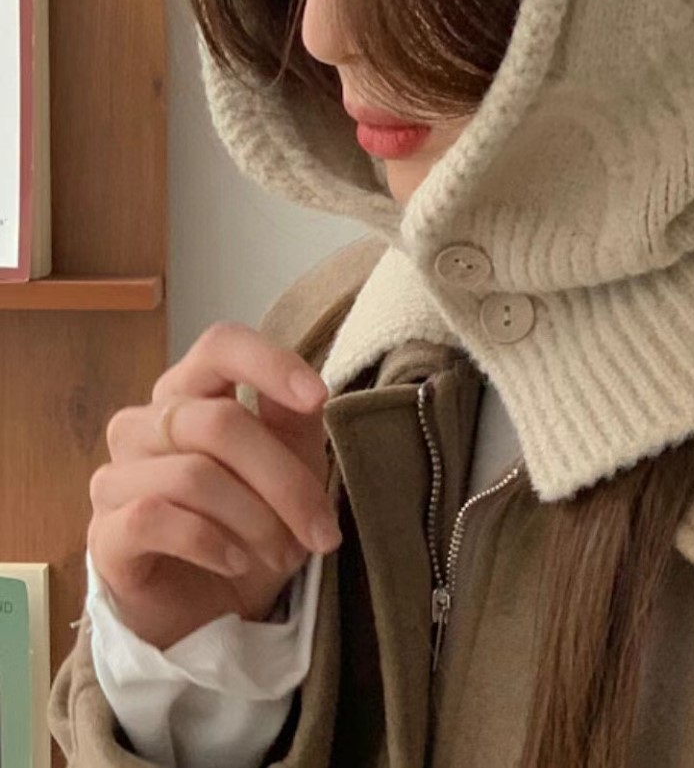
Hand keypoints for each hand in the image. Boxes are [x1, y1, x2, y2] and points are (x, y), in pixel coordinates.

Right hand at [86, 320, 342, 650]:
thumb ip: (294, 421)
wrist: (211, 617)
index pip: (221, 346)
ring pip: (194, 474)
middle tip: (320, 530)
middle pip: (220, 422)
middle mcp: (145, 424)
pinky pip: (154, 518)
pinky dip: (210, 542)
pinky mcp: (104, 534)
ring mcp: (117, 477)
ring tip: (284, 554)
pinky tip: (236, 563)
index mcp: (191, 393)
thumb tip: (309, 391)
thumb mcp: (290, 468)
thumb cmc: (251, 527)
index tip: (319, 398)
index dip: (270, 363)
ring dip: (255, 520)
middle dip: (284, 481)